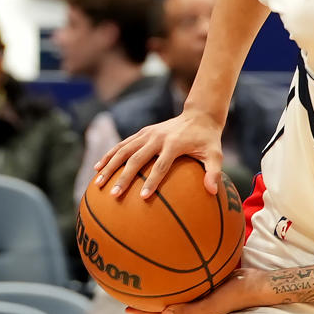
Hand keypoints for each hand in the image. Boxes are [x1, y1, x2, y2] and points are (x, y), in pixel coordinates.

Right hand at [91, 109, 226, 200]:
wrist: (198, 116)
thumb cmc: (208, 140)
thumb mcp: (216, 155)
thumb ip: (214, 172)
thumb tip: (213, 192)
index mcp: (173, 144)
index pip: (161, 166)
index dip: (152, 181)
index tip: (143, 198)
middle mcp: (157, 138)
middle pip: (136, 159)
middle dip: (123, 177)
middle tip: (113, 194)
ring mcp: (147, 134)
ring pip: (123, 150)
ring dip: (109, 166)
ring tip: (97, 183)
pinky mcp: (141, 133)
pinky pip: (121, 145)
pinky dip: (109, 155)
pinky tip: (98, 168)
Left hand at [133, 264, 264, 313]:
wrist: (257, 283)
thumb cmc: (236, 296)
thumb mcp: (212, 306)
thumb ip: (189, 312)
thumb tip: (163, 313)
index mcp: (192, 313)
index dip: (144, 313)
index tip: (126, 307)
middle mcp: (194, 303)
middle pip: (164, 303)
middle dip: (146, 300)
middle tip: (129, 291)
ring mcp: (201, 292)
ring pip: (175, 290)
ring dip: (159, 286)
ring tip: (145, 275)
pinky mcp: (209, 280)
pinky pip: (187, 276)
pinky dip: (176, 271)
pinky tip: (172, 256)